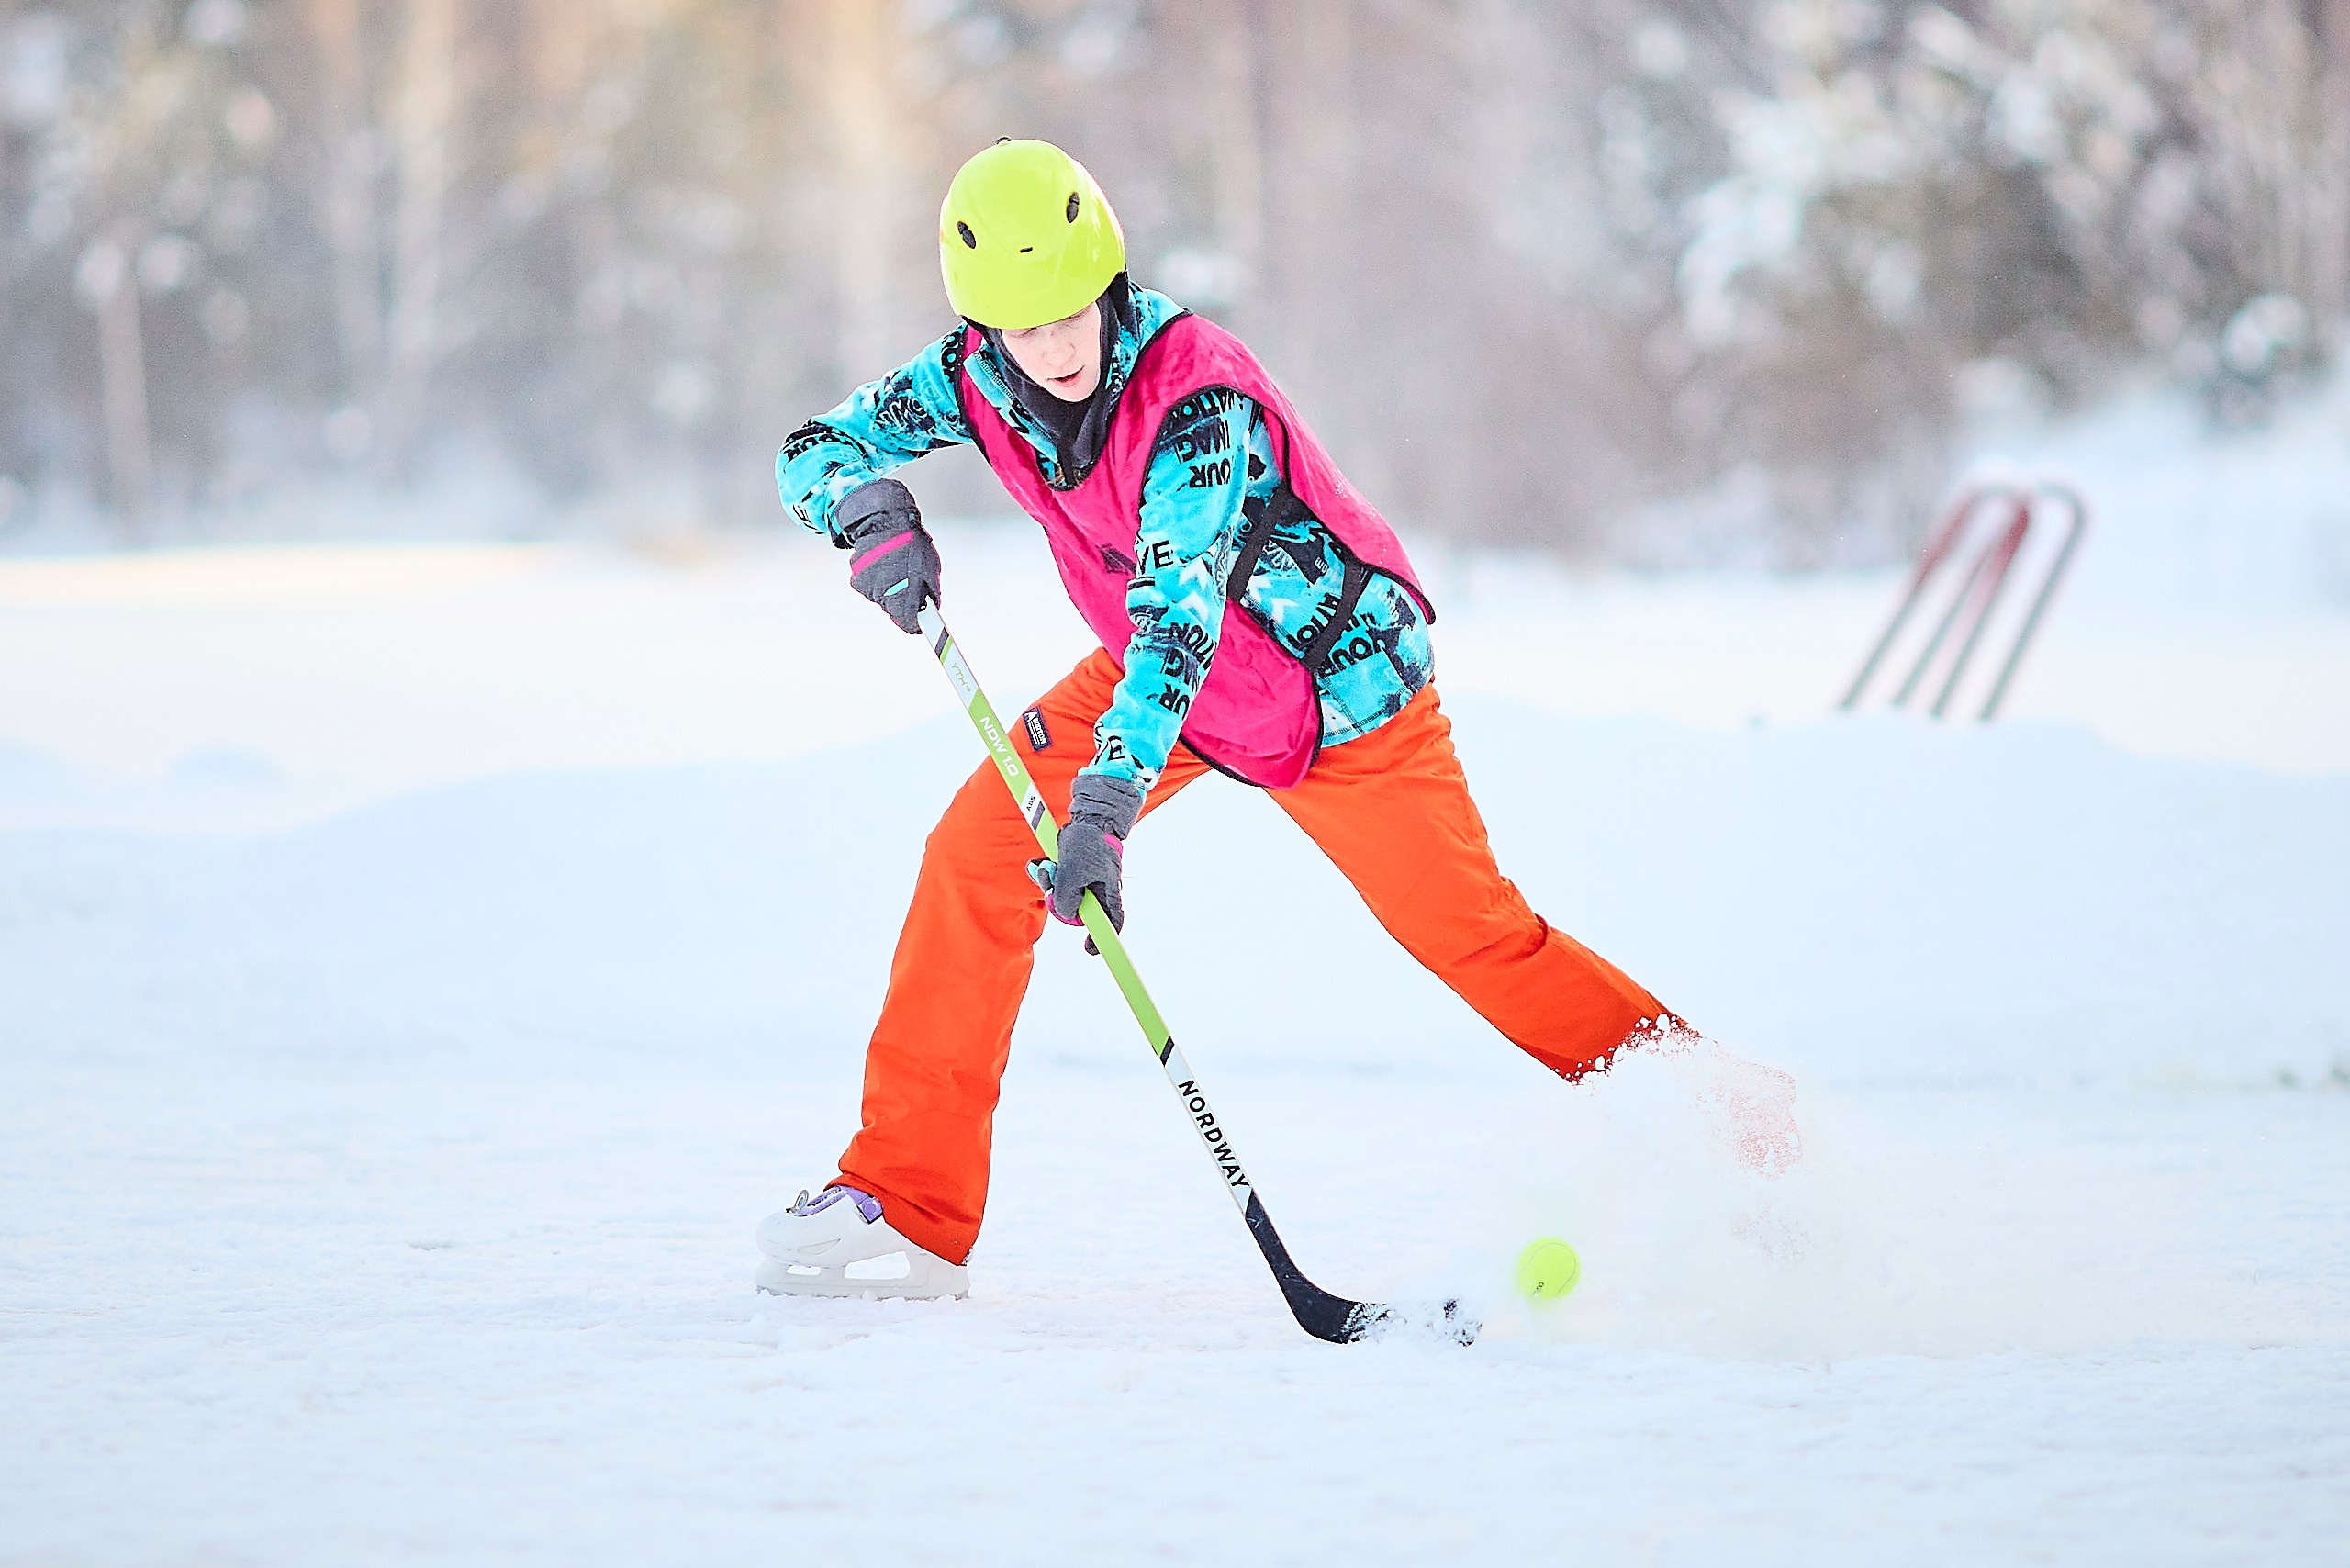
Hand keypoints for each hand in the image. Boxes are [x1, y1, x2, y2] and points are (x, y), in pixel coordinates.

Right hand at [838, 479, 939, 633]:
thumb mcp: (929, 568)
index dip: (914, 623)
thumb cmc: (911, 543)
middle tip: (908, 580)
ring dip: (888, 588)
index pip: (909, 622)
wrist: (883, 519)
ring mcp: (868, 587)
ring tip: (894, 566)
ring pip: (880, 598)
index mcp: (905, 591)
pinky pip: (869, 587)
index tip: (919, 624)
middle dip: (902, 601)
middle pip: (893, 610)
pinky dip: (875, 579)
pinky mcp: (856, 580)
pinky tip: (881, 563)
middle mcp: (884, 593)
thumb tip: (929, 612)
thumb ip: (929, 592)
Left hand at [1046, 773, 1142, 936]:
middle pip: (1077, 909)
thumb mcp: (1071, 874)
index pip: (1111, 924)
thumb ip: (1066, 899)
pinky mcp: (1076, 867)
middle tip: (1049, 883)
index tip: (1089, 950)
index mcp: (1108, 893)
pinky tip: (1044, 861)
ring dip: (1049, 881)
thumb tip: (1065, 914)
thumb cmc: (1086, 842)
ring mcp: (1087, 878)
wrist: (1090, 814)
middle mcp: (1099, 889)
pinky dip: (1049, 871)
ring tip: (1045, 865)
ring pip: (1064, 893)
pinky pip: (1059, 878)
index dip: (1101, 940)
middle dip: (1057, 900)